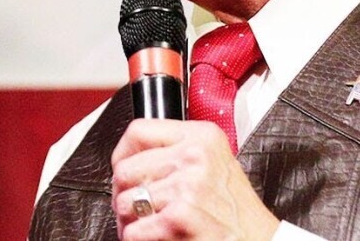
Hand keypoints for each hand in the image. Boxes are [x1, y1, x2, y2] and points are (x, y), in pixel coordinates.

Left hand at [111, 119, 279, 239]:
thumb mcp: (215, 163)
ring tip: (148, 226)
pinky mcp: (178, 218)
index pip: (139, 131)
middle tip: (137, 209)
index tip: (124, 167)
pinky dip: (136, 239)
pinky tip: (155, 238)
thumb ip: (180, 152)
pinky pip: (132, 230)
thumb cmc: (237, 211)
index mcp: (202, 137)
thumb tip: (133, 158)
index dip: (122, 153)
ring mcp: (186, 187)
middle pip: (125, 169)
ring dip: (129, 222)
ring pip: (124, 203)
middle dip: (124, 195)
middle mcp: (194, 157)